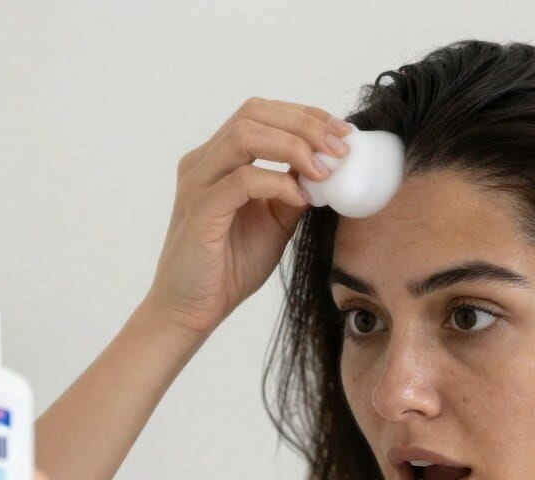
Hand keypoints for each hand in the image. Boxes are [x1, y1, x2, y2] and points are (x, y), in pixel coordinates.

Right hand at [145, 97, 353, 336]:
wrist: (190, 311)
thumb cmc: (227, 269)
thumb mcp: (275, 222)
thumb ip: (293, 189)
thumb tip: (329, 166)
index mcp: (217, 160)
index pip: (262, 114)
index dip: (306, 115)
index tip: (344, 132)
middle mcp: (202, 163)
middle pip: (253, 113)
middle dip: (304, 123)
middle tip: (340, 147)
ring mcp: (197, 184)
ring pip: (244, 135)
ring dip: (293, 146)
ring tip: (324, 170)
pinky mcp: (199, 211)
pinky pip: (242, 180)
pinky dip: (277, 184)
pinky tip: (300, 200)